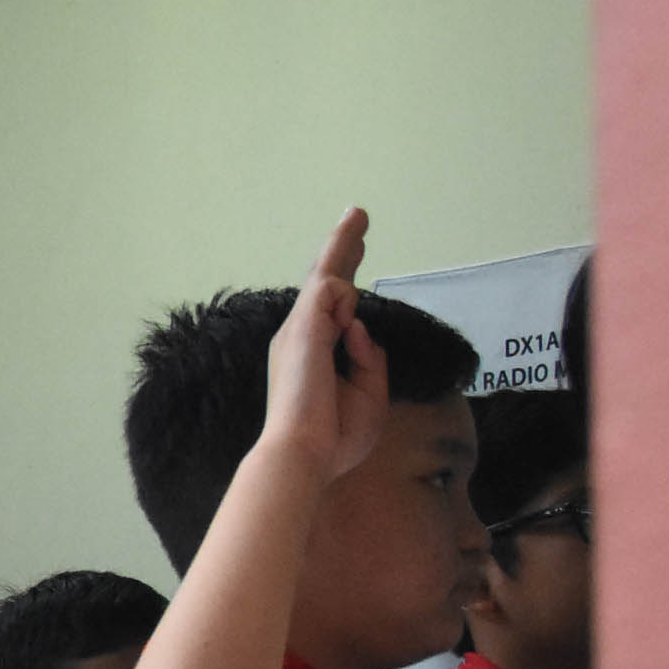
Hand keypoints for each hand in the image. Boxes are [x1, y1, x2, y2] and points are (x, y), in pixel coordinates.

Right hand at [263, 207, 383, 481]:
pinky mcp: (304, 329)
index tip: (356, 261)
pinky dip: (344, 293)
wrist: (303, 454)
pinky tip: (349, 315)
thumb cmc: (333, 435)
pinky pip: (331, 292)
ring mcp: (299, 331)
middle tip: (357, 216)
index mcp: (313, 354)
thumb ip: (369, 358)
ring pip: (326, 276)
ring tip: (358, 215)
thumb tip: (361, 327)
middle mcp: (300, 336)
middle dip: (342, 248)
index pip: (332, 310)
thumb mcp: (369, 394)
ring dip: (342, 244)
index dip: (346, 285)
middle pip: (325, 281)